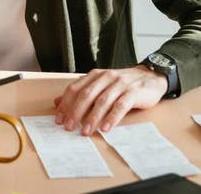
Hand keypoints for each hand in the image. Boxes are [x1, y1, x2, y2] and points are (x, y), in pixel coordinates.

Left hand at [53, 65, 167, 134]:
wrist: (150, 77)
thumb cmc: (122, 84)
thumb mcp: (100, 85)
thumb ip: (80, 93)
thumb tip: (57, 103)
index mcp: (94, 76)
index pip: (75, 89)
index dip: (65, 104)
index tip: (59, 119)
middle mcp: (105, 77)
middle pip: (86, 95)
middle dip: (75, 112)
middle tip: (69, 127)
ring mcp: (120, 84)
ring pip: (102, 101)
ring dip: (92, 118)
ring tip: (85, 131)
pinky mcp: (133, 92)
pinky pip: (120, 106)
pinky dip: (112, 118)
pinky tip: (105, 128)